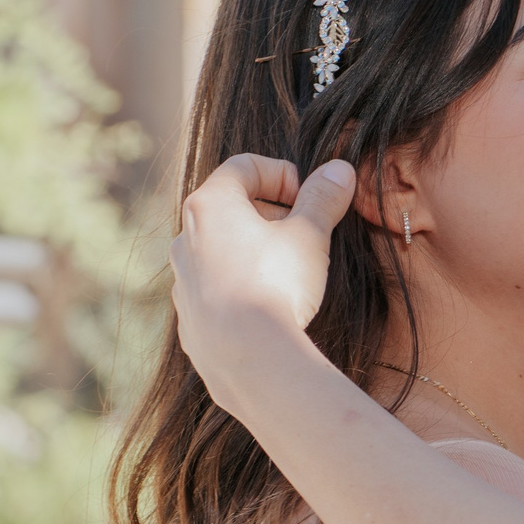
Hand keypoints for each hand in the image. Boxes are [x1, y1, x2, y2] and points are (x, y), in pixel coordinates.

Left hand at [170, 155, 356, 414]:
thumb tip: (340, 169)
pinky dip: (241, 282)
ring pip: (220, 247)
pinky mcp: (189, 314)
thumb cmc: (275, 284)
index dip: (284, 174)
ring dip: (255, 247)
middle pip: (229, 206)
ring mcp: (183, 277)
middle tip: (305, 231)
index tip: (309, 197)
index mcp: (210, 205)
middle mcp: (186, 236)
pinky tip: (269, 303)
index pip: (244, 166)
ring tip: (289, 269)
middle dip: (271, 212)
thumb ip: (323, 198)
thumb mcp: (310, 235)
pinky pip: (216, 285)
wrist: (246, 356)